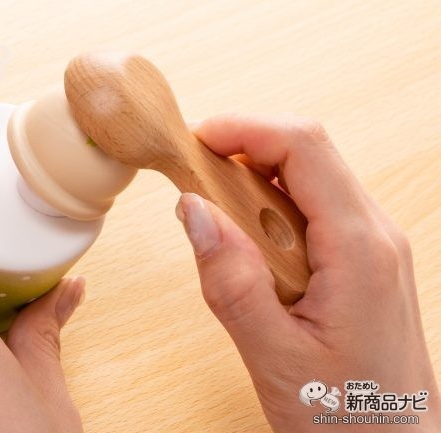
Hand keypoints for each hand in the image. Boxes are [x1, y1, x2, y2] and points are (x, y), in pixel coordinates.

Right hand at [176, 114, 440, 431]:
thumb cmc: (347, 416)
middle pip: (307, 152)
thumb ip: (231, 282)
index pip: (304, 147)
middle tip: (194, 176)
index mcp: (359, 248)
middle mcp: (375, 234)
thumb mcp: (274, 356)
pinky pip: (313, 207)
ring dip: (255, 179)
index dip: (245, 128)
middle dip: (244, 148)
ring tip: (215, 214)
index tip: (196, 141)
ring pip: (309, 177)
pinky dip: (270, 207)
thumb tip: (194, 209)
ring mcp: (372, 244)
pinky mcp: (361, 257)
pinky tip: (247, 242)